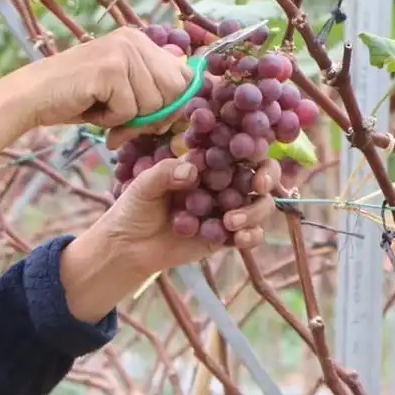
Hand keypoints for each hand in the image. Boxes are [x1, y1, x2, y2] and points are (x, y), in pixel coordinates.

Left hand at [57, 155, 277, 322]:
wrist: (127, 246)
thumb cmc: (134, 208)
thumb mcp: (143, 185)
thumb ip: (165, 173)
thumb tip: (192, 171)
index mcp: (206, 164)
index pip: (237, 150)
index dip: (250, 148)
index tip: (248, 153)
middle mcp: (223, 184)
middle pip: (260, 175)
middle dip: (267, 177)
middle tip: (259, 185)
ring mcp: (228, 210)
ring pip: (260, 206)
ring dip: (253, 212)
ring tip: (230, 221)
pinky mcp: (226, 236)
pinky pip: (249, 235)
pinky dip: (250, 236)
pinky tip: (238, 238)